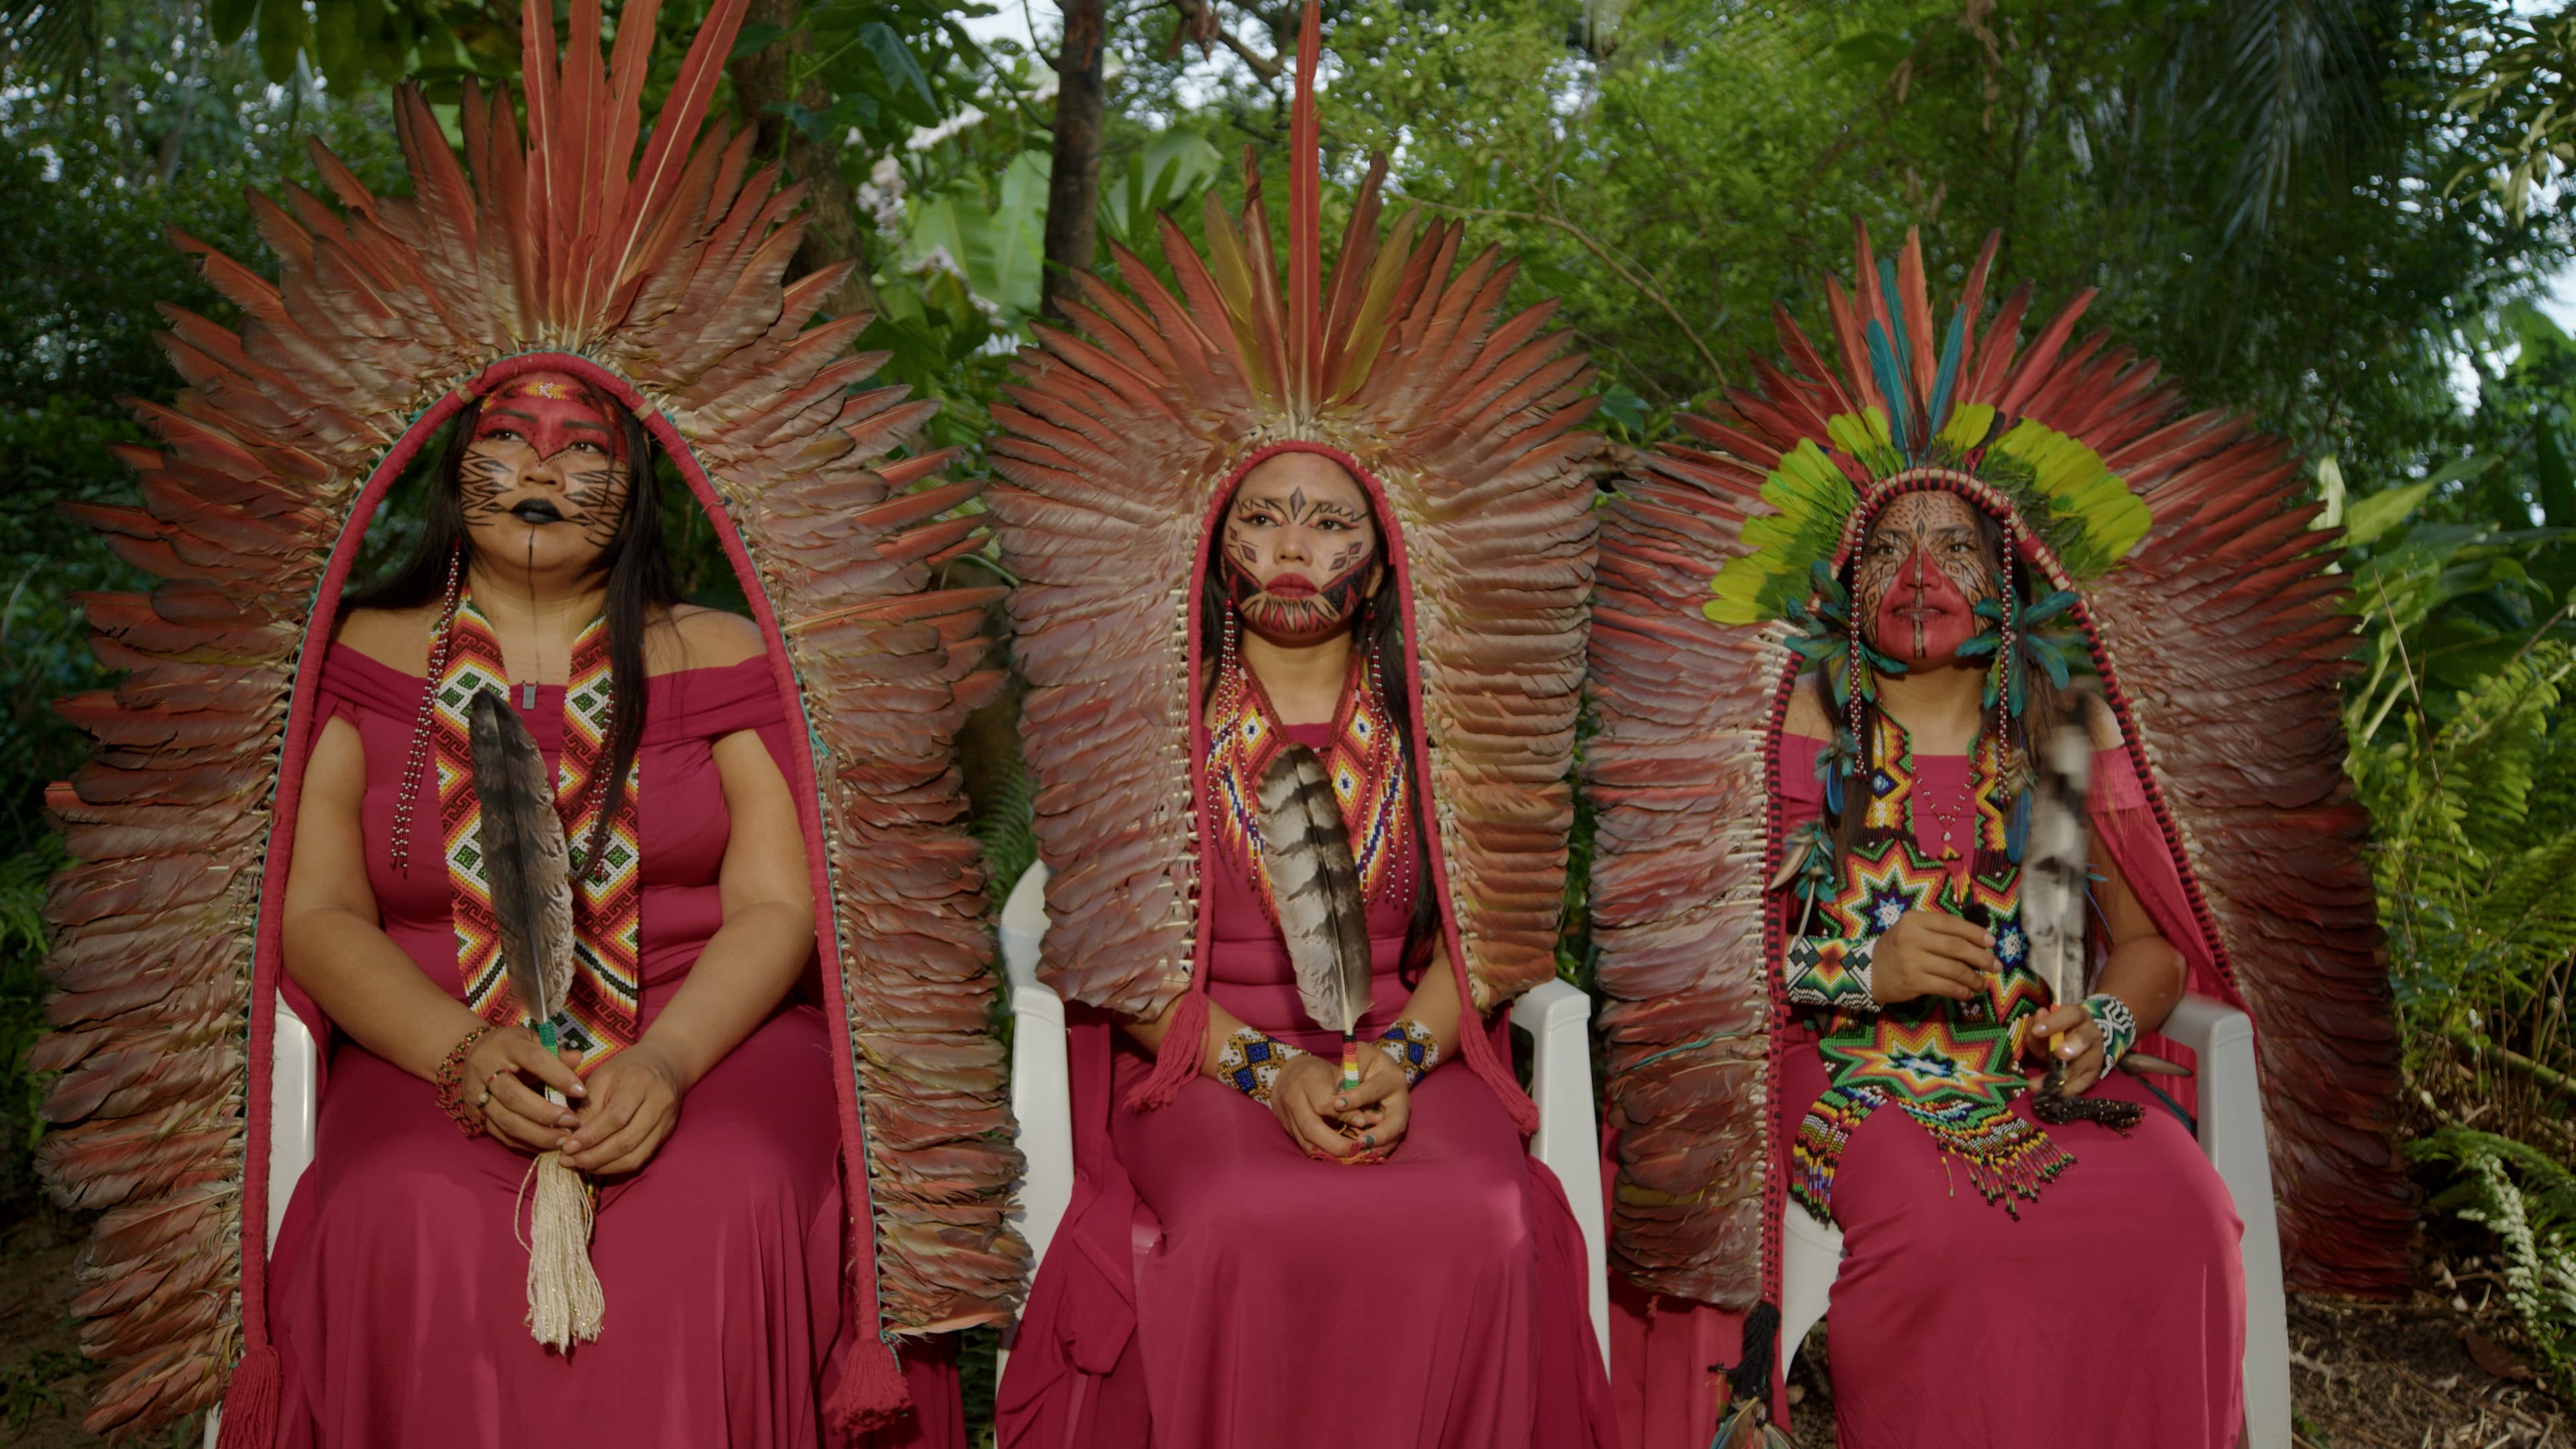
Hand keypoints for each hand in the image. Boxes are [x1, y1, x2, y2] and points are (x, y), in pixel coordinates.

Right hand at [464, 1026, 585, 1152]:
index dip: (558, 1076)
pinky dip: (525, 1143)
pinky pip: (500, 1134)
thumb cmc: (511, 1046)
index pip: (534, 1059)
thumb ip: (555, 1051)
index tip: (581, 1092)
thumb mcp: (532, 1040)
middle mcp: (487, 1070)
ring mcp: (477, 1095)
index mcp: (506, 1045)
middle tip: (572, 1122)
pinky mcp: (474, 1115)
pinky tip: (546, 1146)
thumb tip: (578, 1058)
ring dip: (537, 1134)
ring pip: (506, 1120)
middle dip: (546, 1113)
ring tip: (563, 1140)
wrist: (471, 1053)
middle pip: (514, 1096)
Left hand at [563, 1043, 686, 1174]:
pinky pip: (641, 1158)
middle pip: (627, 1141)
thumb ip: (587, 1107)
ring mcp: (666, 1122)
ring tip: (579, 1165)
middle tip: (568, 1160)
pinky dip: (617, 1167)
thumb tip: (571, 1139)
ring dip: (604, 1166)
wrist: (664, 1064)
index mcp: (640, 1082)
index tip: (566, 1147)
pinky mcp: (666, 1134)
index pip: (616, 1117)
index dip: (590, 1136)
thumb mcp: (601, 1077)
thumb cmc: (625, 1069)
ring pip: (636, 1156)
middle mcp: (659, 1103)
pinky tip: (598, 1165)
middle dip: (594, 1156)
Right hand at [1268, 1051, 1392, 1161]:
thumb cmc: (1320, 1073)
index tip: (1363, 1123)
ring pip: (1306, 1141)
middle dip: (1336, 1143)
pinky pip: (1304, 1146)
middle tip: (1357, 1149)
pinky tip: (1337, 1156)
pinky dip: (1322, 1153)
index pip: (1325, 1103)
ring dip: (1329, 1153)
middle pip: (1311, 1127)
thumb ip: (1354, 1095)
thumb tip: (1376, 1119)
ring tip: (1350, 1156)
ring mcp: (1287, 1115)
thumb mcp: (1337, 1075)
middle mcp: (1294, 1098)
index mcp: (1308, 1079)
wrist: (1287, 1074)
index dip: (1345, 1116)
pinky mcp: (1287, 1128)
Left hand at [1329, 1046, 1410, 1162]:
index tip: (1337, 1103)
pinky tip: (1360, 1157)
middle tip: (1360, 1142)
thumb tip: (1340, 1090)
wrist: (1380, 1069)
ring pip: (1394, 1137)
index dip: (1356, 1097)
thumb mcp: (1359, 1053)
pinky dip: (1375, 1152)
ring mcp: (1399, 1117)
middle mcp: (1401, 1100)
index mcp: (1392, 1077)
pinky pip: (1387, 1144)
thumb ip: (1350, 1067)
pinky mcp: (1393, 1129)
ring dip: (1378, 1148)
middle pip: (1397, 1122)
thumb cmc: (1366, 1061)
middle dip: (1380, 1134)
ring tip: (1359, 1154)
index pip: (1375, 1089)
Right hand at [1869, 909, 1996, 1004]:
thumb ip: (1939, 931)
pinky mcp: (1913, 982)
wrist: (1869, 971)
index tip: (1992, 942)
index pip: (1951, 924)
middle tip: (1996, 966)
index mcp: (1914, 920)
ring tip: (1983, 983)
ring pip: (1954, 969)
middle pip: (1956, 947)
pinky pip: (1946, 987)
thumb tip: (1978, 943)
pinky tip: (1968, 993)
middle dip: (1981, 957)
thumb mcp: (1912, 930)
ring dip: (1974, 978)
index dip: (1975, 933)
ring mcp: (1911, 961)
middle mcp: (1912, 938)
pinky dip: (1961, 991)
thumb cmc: (1897, 948)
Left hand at [2021, 1004, 2104, 1093]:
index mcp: (2079, 1017)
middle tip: (2058, 1054)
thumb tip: (2039, 1016)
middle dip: (2071, 1047)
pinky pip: (2081, 1085)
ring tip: (2039, 1085)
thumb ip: (2039, 1023)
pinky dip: (2065, 1091)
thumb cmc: (2058, 1032)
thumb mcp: (2046, 1025)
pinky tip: (2050, 1095)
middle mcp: (2091, 1035)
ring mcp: (2095, 1057)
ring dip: (2060, 1076)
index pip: (2071, 1015)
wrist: (2080, 1045)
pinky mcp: (2093, 1076)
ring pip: (2081, 1066)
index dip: (2055, 1022)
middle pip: (2083, 1041)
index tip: (2037, 1031)